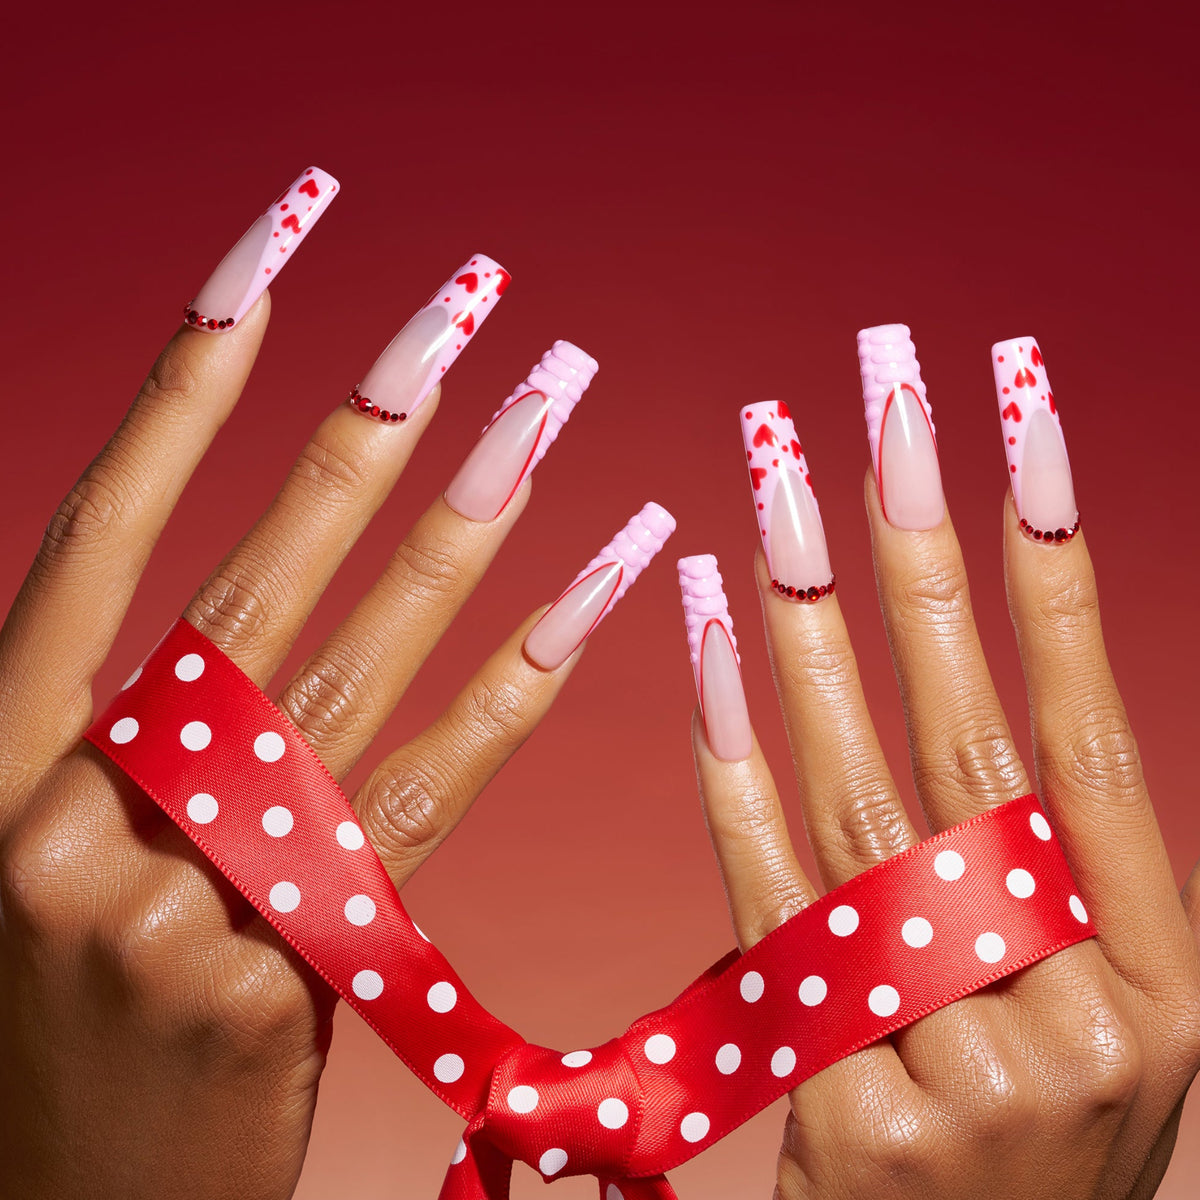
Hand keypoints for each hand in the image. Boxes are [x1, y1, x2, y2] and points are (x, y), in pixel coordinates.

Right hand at [0, 173, 602, 1199]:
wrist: (69, 1194)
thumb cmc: (59, 1018)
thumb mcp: (54, 847)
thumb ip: (139, 728)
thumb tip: (254, 611)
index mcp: (5, 758)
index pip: (103, 525)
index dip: (185, 386)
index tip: (272, 260)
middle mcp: (88, 807)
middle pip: (256, 574)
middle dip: (366, 425)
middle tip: (464, 307)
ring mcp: (197, 889)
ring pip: (360, 666)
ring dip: (468, 523)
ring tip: (551, 406)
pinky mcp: (304, 960)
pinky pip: (432, 792)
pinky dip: (516, 684)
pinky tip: (593, 588)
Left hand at [690, 331, 1199, 1198]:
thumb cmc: (1028, 1149)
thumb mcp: (1091, 1019)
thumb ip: (1044, 876)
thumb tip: (987, 681)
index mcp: (1155, 972)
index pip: (1095, 725)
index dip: (1058, 565)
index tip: (1019, 419)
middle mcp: (1071, 1005)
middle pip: (972, 729)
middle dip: (921, 547)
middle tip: (879, 399)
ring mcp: (958, 1058)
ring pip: (859, 794)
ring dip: (808, 624)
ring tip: (769, 486)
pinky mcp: (841, 1102)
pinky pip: (768, 893)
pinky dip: (733, 759)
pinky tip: (701, 639)